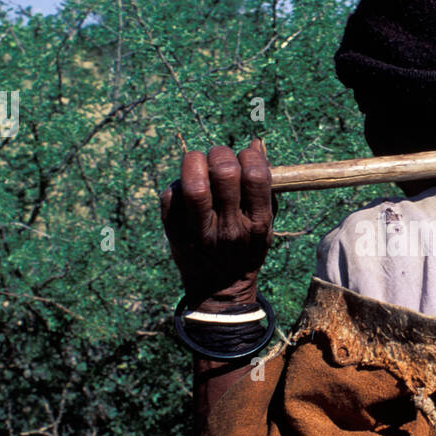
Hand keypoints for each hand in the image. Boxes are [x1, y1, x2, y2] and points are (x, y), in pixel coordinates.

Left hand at [160, 137, 273, 310]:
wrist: (219, 292)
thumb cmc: (246, 249)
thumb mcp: (265, 224)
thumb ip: (263, 186)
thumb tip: (255, 143)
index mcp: (257, 223)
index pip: (255, 174)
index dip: (248, 156)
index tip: (244, 159)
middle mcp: (230, 228)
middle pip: (223, 172)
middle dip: (220, 154)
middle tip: (218, 160)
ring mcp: (200, 233)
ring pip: (192, 183)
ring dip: (194, 162)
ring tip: (198, 165)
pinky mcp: (175, 234)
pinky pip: (170, 195)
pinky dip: (176, 183)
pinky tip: (185, 188)